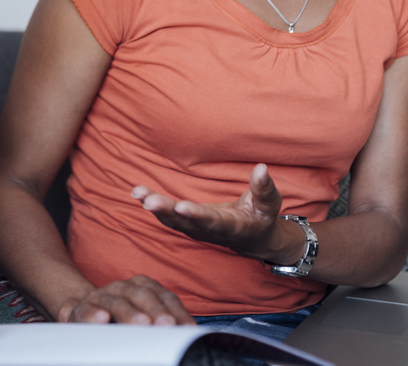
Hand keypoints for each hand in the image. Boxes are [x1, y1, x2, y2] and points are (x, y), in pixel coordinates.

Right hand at [56, 275, 194, 325]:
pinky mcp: (83, 308)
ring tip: (142, 324)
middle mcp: (124, 287)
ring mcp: (103, 296)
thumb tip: (188, 335)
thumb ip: (163, 324)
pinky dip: (95, 314)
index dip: (177, 311)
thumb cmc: (121, 320)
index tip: (186, 328)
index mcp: (144, 287)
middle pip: (143, 294)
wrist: (87, 314)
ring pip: (117, 301)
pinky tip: (103, 320)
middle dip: (157, 309)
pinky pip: (89, 310)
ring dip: (130, 312)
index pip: (165, 297)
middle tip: (167, 325)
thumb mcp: (145, 318)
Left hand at [131, 163, 290, 261]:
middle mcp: (210, 231)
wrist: (252, 238)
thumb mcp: (269, 204)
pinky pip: (167, 216)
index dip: (197, 215)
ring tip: (137, 192)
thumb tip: (262, 167)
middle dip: (167, 212)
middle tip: (149, 202)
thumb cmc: (262, 217)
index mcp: (232, 227)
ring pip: (172, 220)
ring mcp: (196, 229)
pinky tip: (137, 193)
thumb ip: (263, 188)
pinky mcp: (187, 224)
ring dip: (154, 206)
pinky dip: (152, 204)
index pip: (213, 222)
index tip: (182, 207)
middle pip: (185, 223)